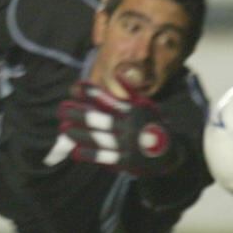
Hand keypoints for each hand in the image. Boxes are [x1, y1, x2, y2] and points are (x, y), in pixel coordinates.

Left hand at [57, 75, 181, 177]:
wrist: (170, 153)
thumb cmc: (153, 125)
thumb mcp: (146, 106)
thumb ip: (130, 91)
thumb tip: (117, 72)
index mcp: (134, 111)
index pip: (109, 99)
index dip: (91, 93)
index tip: (75, 87)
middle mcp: (130, 126)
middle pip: (100, 119)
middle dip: (79, 113)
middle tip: (61, 109)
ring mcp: (128, 144)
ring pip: (99, 138)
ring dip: (80, 133)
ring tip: (63, 128)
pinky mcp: (126, 160)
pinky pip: (105, 157)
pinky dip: (90, 154)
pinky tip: (75, 151)